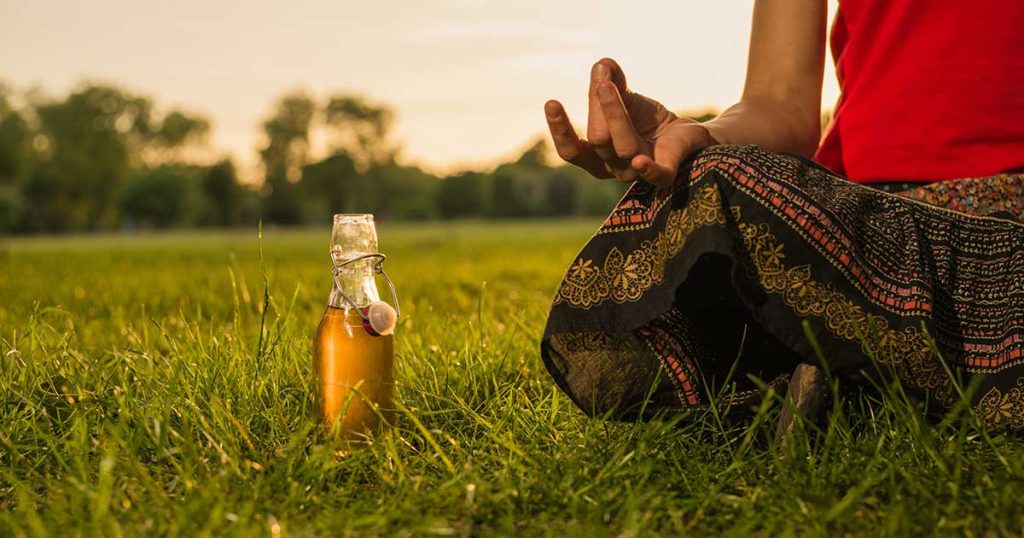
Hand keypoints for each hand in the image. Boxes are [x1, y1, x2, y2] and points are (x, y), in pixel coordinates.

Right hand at [544, 58, 716, 186]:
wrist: (684, 131)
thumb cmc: (647, 119)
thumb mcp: (626, 98)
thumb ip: (612, 82)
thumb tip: (602, 64)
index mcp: (596, 156)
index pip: (571, 150)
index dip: (560, 129)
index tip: (551, 102)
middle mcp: (612, 167)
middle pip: (599, 139)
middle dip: (598, 107)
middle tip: (602, 81)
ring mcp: (637, 173)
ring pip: (623, 147)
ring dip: (616, 115)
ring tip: (609, 86)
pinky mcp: (664, 173)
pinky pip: (654, 175)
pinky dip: (646, 169)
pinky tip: (639, 159)